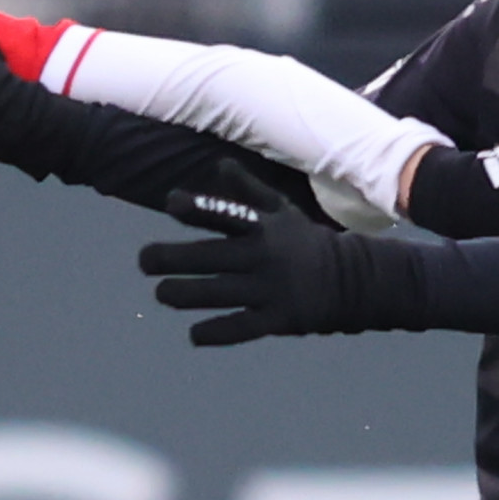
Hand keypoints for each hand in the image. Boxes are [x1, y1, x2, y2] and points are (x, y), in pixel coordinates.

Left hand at [136, 163, 393, 344]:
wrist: (353, 281)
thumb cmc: (305, 243)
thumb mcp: (281, 212)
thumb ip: (247, 192)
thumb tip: (220, 165)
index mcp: (262, 228)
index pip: (226, 214)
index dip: (197, 207)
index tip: (171, 203)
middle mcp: (262, 255)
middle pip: (210, 256)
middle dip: (172, 258)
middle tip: (145, 261)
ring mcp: (269, 289)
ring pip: (216, 293)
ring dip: (183, 294)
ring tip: (161, 293)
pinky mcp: (277, 319)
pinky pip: (240, 327)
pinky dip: (214, 332)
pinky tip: (194, 334)